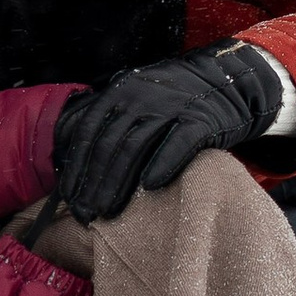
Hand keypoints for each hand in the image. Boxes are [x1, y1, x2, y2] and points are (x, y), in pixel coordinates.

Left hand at [51, 46, 284, 222]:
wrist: (226, 82)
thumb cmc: (173, 100)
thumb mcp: (137, 97)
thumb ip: (110, 120)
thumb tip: (74, 157)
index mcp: (120, 90)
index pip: (88, 131)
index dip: (77, 166)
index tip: (69, 196)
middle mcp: (141, 96)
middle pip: (108, 144)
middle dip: (93, 183)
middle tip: (85, 213)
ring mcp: (170, 106)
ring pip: (135, 147)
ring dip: (118, 183)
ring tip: (107, 211)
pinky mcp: (200, 119)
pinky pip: (178, 143)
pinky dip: (162, 163)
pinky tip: (150, 186)